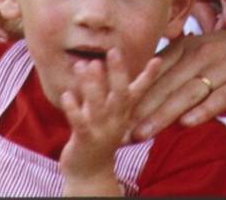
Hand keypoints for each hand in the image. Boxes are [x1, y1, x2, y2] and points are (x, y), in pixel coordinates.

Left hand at [60, 48, 163, 195]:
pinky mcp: (85, 139)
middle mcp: (116, 120)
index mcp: (124, 112)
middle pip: (120, 94)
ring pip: (98, 104)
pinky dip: (73, 107)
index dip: (149, 76)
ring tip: (82, 64)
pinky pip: (79, 122)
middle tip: (113, 51)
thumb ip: (109, 92)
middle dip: (117, 72)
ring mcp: (102, 130)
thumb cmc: (99, 136)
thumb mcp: (110, 114)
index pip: (140, 91)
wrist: (90, 173)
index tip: (158, 58)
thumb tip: (100, 62)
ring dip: (90, 83)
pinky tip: (67, 94)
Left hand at [131, 24, 225, 139]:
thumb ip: (187, 69)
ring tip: (142, 133)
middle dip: (141, 109)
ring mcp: (224, 65)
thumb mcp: (212, 52)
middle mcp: (204, 52)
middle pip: (167, 84)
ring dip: (162, 114)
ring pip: (187, 92)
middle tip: (120, 130)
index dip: (136, 94)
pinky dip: (202, 111)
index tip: (116, 114)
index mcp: (193, 44)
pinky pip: (219, 97)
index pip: (157, 71)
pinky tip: (186, 125)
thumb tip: (161, 94)